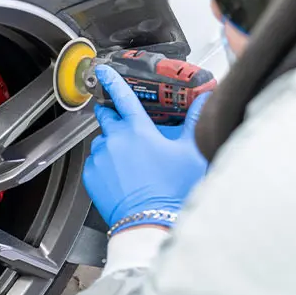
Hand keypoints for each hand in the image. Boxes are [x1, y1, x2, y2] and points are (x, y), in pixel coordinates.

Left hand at [82, 65, 210, 227]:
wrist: (150, 222)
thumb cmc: (171, 191)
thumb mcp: (190, 153)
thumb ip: (194, 122)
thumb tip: (203, 100)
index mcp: (138, 130)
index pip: (122, 96)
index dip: (112, 80)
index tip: (103, 71)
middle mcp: (115, 139)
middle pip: (107, 116)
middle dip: (113, 114)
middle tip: (126, 125)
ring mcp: (101, 158)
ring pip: (101, 141)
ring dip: (111, 143)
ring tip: (129, 161)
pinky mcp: (91, 176)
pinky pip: (94, 162)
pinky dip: (104, 164)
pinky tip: (121, 175)